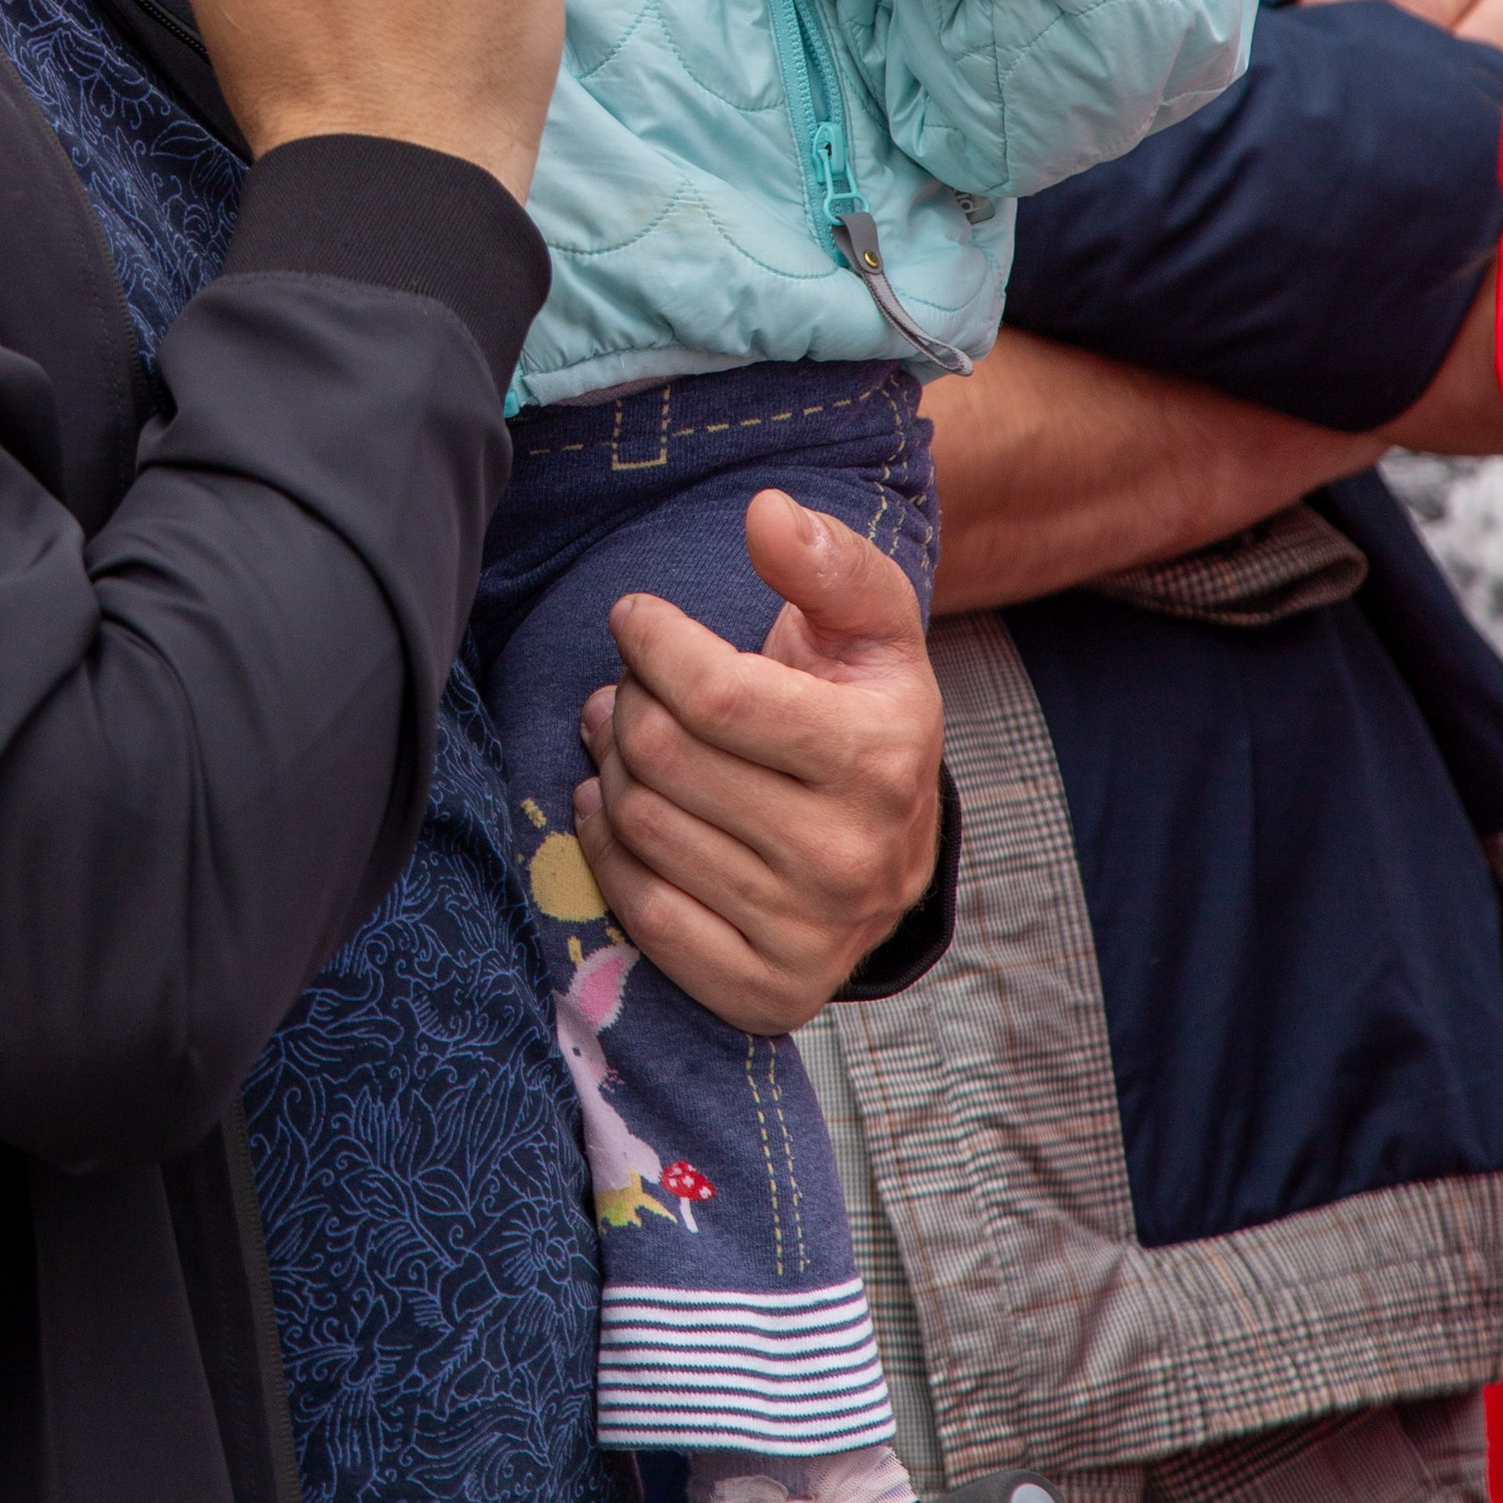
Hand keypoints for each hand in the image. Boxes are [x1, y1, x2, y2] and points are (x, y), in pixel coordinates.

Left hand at [570, 490, 944, 1032]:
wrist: (895, 852)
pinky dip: (608, 850)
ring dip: (609, 768)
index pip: (717, 693)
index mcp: (882, 756)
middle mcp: (852, 856)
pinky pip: (642, 912)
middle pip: (666, 757)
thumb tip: (767, 513)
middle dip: (626, 702)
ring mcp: (810, 934)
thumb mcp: (871, 627)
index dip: (651, 641)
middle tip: (624, 685)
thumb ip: (828, 561)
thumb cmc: (863, 714)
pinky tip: (616, 810)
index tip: (633, 617)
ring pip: (643, 825)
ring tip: (622, 739)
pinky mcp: (765, 990)